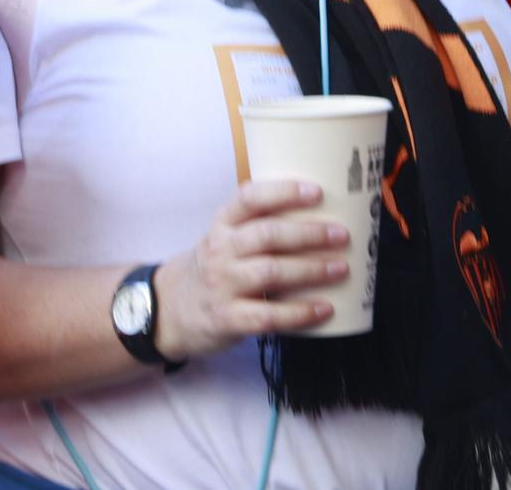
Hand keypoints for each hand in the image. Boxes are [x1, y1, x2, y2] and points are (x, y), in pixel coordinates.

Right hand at [152, 180, 350, 359]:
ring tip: (340, 268)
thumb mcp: (224, 238)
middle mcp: (220, 250)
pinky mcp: (227, 319)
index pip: (250, 198)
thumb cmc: (214, 268)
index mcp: (223, 224)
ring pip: (271, 273)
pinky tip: (325, 309)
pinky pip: (268, 316)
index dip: (284, 192)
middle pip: (267, 235)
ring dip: (311, 270)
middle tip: (342, 235)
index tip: (317, 192)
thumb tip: (321, 214)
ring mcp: (222, 285)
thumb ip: (257, 225)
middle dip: (309, 234)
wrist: (169, 311)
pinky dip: (300, 312)